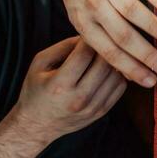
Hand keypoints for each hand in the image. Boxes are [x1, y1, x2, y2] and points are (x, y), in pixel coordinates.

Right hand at [11, 37, 127, 143]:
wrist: (38, 125)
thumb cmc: (36, 90)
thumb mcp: (40, 64)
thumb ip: (63, 47)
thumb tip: (88, 36)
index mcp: (60, 85)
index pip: (84, 54)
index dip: (89, 39)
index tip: (89, 32)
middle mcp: (79, 98)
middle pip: (104, 64)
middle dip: (103, 48)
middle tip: (99, 41)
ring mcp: (93, 107)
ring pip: (116, 75)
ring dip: (112, 61)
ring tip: (102, 56)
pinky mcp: (102, 112)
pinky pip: (120, 87)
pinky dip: (117, 74)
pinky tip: (106, 70)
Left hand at [50, 0, 156, 86]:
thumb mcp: (83, 19)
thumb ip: (103, 41)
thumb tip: (127, 73)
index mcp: (84, 24)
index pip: (109, 52)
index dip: (130, 68)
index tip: (150, 81)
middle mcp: (93, 6)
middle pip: (122, 35)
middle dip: (146, 54)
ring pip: (131, 11)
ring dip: (154, 27)